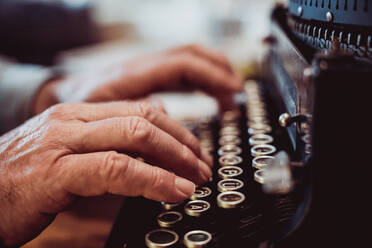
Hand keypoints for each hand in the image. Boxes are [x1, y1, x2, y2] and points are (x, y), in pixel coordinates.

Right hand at [0, 101, 211, 246]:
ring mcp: (63, 142)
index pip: (140, 109)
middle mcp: (73, 120)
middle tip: (203, 166)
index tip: (194, 152)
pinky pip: (117, 169)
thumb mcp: (68, 153)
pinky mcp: (56, 172)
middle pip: (145, 118)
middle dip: (183, 142)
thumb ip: (104, 144)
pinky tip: (174, 191)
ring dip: (176, 158)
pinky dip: (153, 180)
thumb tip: (147, 146)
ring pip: (136, 136)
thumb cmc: (23, 179)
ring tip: (196, 179)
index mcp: (78, 114)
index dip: (176, 129)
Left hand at [34, 44, 241, 113]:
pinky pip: (184, 72)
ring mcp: (150, 69)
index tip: (232, 91)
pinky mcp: (151, 76)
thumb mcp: (101, 112)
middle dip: (219, 69)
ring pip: (190, 60)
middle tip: (238, 92)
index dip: (210, 75)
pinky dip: (203, 81)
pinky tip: (211, 96)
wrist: (66, 93)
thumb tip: (165, 114)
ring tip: (231, 95)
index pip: (182, 64)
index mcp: (136, 73)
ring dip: (214, 73)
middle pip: (191, 54)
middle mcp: (146, 65)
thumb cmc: (81, 103)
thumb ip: (132, 114)